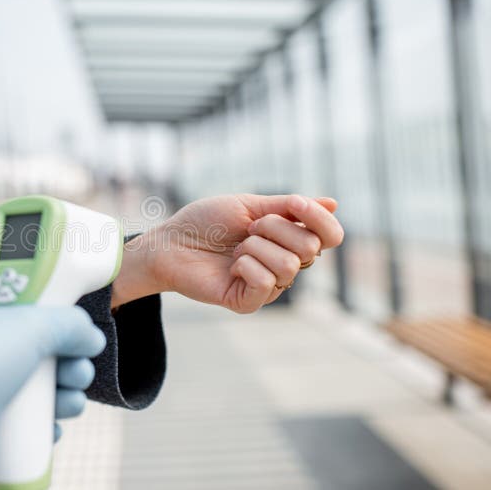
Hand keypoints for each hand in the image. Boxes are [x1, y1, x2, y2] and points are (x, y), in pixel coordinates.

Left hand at [0, 300, 105, 489]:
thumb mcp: (31, 323)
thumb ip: (68, 324)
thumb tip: (89, 336)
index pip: (31, 316)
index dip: (60, 326)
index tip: (79, 336)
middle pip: (39, 357)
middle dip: (68, 365)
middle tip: (77, 373)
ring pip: (34, 392)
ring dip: (62, 397)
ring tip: (69, 401)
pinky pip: (21, 426)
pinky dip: (42, 428)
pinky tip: (51, 428)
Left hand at [113, 194, 343, 312]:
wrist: (170, 241)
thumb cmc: (205, 221)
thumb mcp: (249, 206)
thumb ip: (289, 207)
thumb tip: (334, 203)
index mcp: (288, 239)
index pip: (330, 236)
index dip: (319, 219)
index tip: (294, 204)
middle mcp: (284, 264)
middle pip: (310, 248)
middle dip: (274, 228)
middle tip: (246, 230)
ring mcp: (269, 286)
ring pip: (288, 264)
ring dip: (255, 247)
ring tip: (235, 249)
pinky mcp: (250, 302)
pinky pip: (267, 282)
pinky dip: (246, 265)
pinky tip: (231, 266)